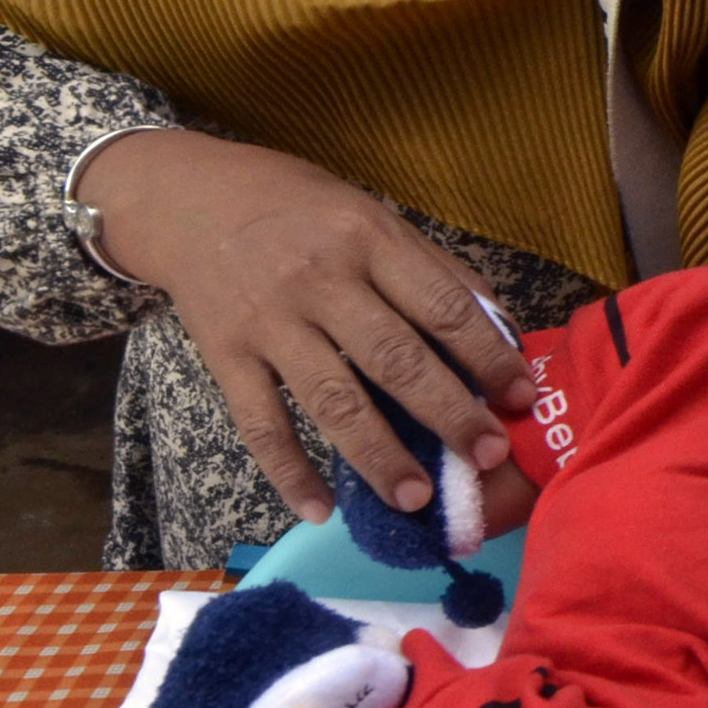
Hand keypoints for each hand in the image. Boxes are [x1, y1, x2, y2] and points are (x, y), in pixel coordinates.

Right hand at [72, 128, 521, 522]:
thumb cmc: (296, 208)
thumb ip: (432, 271)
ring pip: (331, 400)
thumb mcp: (370, 216)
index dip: (487, 356)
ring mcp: (269, 322)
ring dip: (378, 456)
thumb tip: (500, 330)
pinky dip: (288, 472)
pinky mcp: (225, 356)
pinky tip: (319, 510)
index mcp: (367, 238)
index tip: (521, 398)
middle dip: (447, 414)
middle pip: (394, 358)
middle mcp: (320, 280)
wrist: (187, 198)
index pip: (441, 305)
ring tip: (416, 500)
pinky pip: (260, 424)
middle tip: (487, 457)